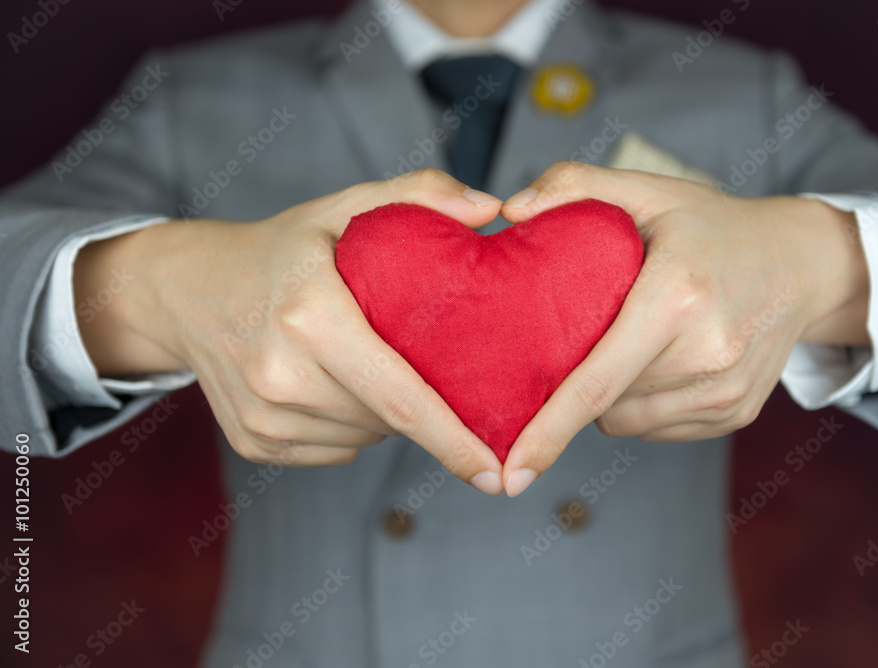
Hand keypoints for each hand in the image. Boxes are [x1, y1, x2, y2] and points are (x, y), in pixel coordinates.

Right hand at [74, 169, 505, 493]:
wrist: (186, 289)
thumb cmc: (280, 249)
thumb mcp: (344, 206)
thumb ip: (420, 194)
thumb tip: (491, 209)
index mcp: (310, 316)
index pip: (400, 397)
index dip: (453, 440)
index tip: (495, 474)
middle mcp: (280, 373)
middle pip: (386, 421)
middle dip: (423, 408)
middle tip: (425, 365)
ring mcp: (262, 415)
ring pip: (362, 439)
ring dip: (384, 417)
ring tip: (370, 365)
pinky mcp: (253, 440)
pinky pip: (333, 451)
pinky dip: (350, 428)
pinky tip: (338, 387)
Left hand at [498, 161, 869, 495]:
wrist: (803, 262)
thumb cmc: (714, 226)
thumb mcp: (649, 190)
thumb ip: (574, 184)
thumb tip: (510, 209)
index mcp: (676, 299)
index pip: (597, 382)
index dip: (548, 430)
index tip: (512, 472)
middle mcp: (707, 354)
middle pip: (605, 403)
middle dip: (577, 383)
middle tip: (587, 334)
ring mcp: (727, 391)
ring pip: (628, 421)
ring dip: (612, 396)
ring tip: (631, 342)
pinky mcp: (736, 413)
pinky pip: (659, 427)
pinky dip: (643, 404)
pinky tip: (661, 361)